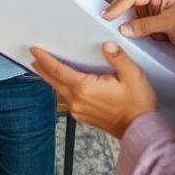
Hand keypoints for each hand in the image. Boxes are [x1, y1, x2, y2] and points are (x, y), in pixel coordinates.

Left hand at [31, 43, 156, 138]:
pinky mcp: (83, 116)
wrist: (141, 129)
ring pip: (59, 91)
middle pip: (54, 81)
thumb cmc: (137, 105)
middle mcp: (78, 100)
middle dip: (42, 68)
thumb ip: (118, 57)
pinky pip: (67, 100)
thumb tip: (107, 45)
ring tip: (45, 69)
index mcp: (85, 88)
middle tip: (33, 58)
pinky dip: (61, 89)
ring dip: (51, 79)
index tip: (35, 50)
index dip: (45, 59)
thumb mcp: (132, 75)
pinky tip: (64, 85)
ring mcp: (79, 110)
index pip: (58, 70)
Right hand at [104, 0, 174, 56]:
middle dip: (117, 14)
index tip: (106, 16)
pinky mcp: (153, 26)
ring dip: (123, 25)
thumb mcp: (171, 22)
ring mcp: (152, 14)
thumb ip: (147, 25)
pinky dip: (131, 34)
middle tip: (103, 24)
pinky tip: (124, 40)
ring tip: (110, 33)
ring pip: (130, 18)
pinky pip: (137, 29)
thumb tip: (124, 29)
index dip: (118, 6)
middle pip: (128, 5)